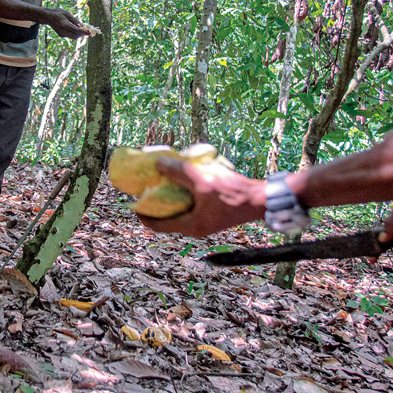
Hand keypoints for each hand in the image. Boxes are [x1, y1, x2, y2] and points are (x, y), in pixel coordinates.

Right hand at [47, 8, 88, 38]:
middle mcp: (63, 31)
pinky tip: (76, 28)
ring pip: (73, 37)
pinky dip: (75, 33)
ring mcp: (62, 34)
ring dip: (79, 34)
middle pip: (76, 35)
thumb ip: (74, 20)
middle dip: (82, 34)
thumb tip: (82, 25)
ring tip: (83, 28)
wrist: (48, 17)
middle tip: (88, 30)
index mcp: (64, 24)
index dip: (84, 32)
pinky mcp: (61, 35)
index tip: (90, 32)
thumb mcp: (67, 13)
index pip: (76, 30)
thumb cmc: (58, 13)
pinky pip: (70, 36)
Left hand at [137, 158, 265, 237]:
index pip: (157, 225)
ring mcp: (205, 222)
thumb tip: (158, 164)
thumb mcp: (202, 182)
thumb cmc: (232, 194)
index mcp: (190, 226)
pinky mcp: (212, 214)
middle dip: (154, 204)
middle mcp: (195, 228)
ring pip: (179, 212)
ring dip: (169, 199)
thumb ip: (179, 173)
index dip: (141, 214)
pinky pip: (191, 207)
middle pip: (167, 219)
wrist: (260, 200)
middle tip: (146, 188)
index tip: (132, 202)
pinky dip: (183, 196)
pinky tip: (184, 180)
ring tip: (162, 182)